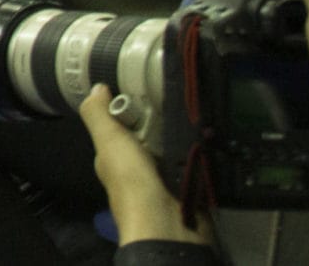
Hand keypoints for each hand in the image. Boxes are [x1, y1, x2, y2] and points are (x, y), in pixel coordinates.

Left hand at [79, 85, 209, 246]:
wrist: (167, 225)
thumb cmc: (133, 181)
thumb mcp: (110, 143)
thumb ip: (99, 117)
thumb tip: (96, 87)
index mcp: (116, 157)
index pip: (124, 125)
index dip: (133, 107)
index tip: (148, 84)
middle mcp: (139, 167)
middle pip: (153, 134)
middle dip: (163, 118)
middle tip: (180, 94)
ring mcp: (165, 177)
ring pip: (176, 147)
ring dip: (185, 134)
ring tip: (198, 109)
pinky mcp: (189, 186)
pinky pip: (196, 162)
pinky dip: (202, 151)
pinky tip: (211, 134)